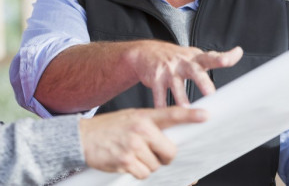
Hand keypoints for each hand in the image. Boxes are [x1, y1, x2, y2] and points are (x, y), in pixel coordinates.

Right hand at [79, 107, 207, 178]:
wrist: (81, 137)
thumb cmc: (107, 129)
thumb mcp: (129, 119)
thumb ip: (148, 126)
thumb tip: (168, 140)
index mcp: (143, 116)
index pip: (171, 114)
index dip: (190, 115)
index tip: (207, 116)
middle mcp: (140, 129)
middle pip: (169, 152)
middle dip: (163, 157)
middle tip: (150, 152)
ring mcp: (133, 145)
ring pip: (156, 166)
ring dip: (146, 165)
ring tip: (130, 154)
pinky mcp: (126, 160)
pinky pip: (143, 174)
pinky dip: (136, 172)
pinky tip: (125, 162)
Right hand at [127, 41, 242, 106]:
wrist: (145, 52)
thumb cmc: (176, 57)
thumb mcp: (194, 54)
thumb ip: (216, 56)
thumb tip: (239, 52)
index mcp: (195, 58)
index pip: (210, 57)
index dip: (220, 58)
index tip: (227, 60)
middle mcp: (183, 63)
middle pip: (195, 72)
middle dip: (202, 82)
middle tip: (210, 93)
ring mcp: (168, 70)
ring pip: (176, 86)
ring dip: (180, 97)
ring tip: (186, 108)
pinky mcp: (156, 78)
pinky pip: (159, 94)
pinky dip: (160, 105)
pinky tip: (162, 113)